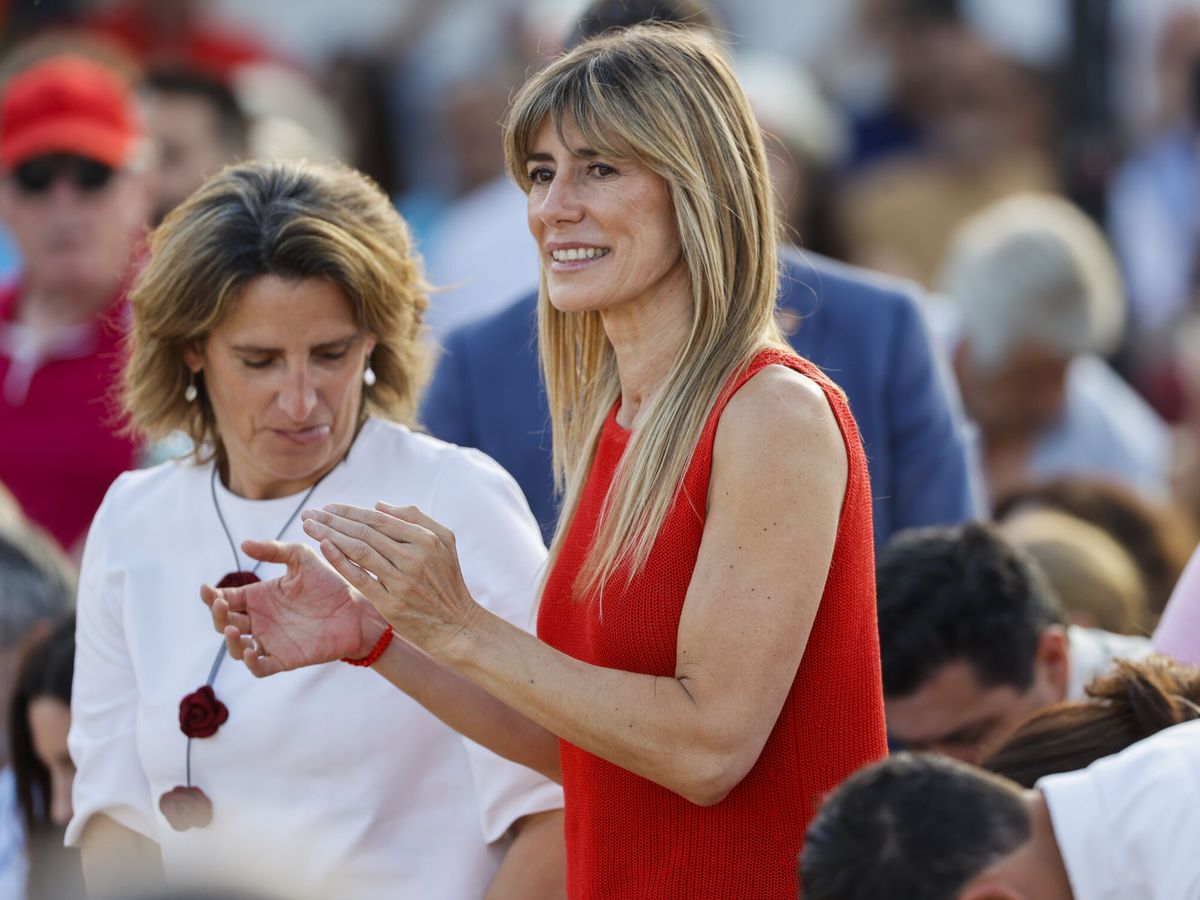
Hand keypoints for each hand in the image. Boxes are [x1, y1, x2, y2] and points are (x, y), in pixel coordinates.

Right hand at [200, 539, 389, 676]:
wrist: (357, 608)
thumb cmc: (329, 582)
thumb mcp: (301, 558)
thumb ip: (274, 551)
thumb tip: (243, 544)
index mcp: (258, 597)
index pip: (225, 599)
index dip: (212, 597)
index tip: (206, 590)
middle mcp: (259, 620)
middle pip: (225, 623)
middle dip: (218, 615)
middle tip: (221, 604)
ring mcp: (270, 641)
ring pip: (237, 648)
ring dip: (230, 641)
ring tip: (234, 627)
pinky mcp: (284, 659)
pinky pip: (260, 667)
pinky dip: (251, 663)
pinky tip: (250, 651)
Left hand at [300, 502, 480, 658]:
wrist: (456, 625)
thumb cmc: (447, 580)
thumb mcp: (444, 541)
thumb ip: (415, 517)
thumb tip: (378, 504)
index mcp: (426, 539)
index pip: (379, 519)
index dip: (350, 511)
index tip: (328, 507)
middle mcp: (414, 557)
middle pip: (364, 532)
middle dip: (332, 520)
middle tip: (309, 513)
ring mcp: (402, 581)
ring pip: (359, 551)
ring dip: (329, 535)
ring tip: (308, 527)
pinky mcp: (391, 603)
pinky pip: (360, 578)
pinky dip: (340, 561)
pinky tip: (323, 547)